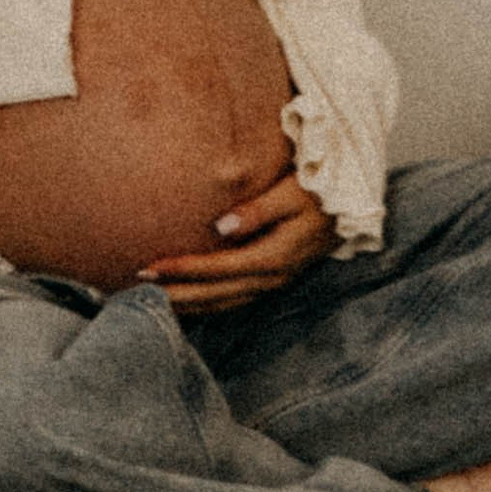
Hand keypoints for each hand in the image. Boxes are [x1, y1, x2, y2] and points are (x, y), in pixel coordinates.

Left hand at [136, 170, 336, 313]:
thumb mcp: (292, 192)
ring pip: (223, 303)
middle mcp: (273, 277)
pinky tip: (186, 301)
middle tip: (135, 287)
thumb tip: (221, 226)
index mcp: (275, 256)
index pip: (219, 268)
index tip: (150, 266)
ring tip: (151, 300)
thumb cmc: (320, 188)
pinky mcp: (274, 279)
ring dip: (188, 304)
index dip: (184, 270)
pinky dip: (207, 304)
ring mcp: (275, 282)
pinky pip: (234, 300)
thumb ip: (258, 210)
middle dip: (176, 293)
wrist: (355, 202)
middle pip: (216, 293)